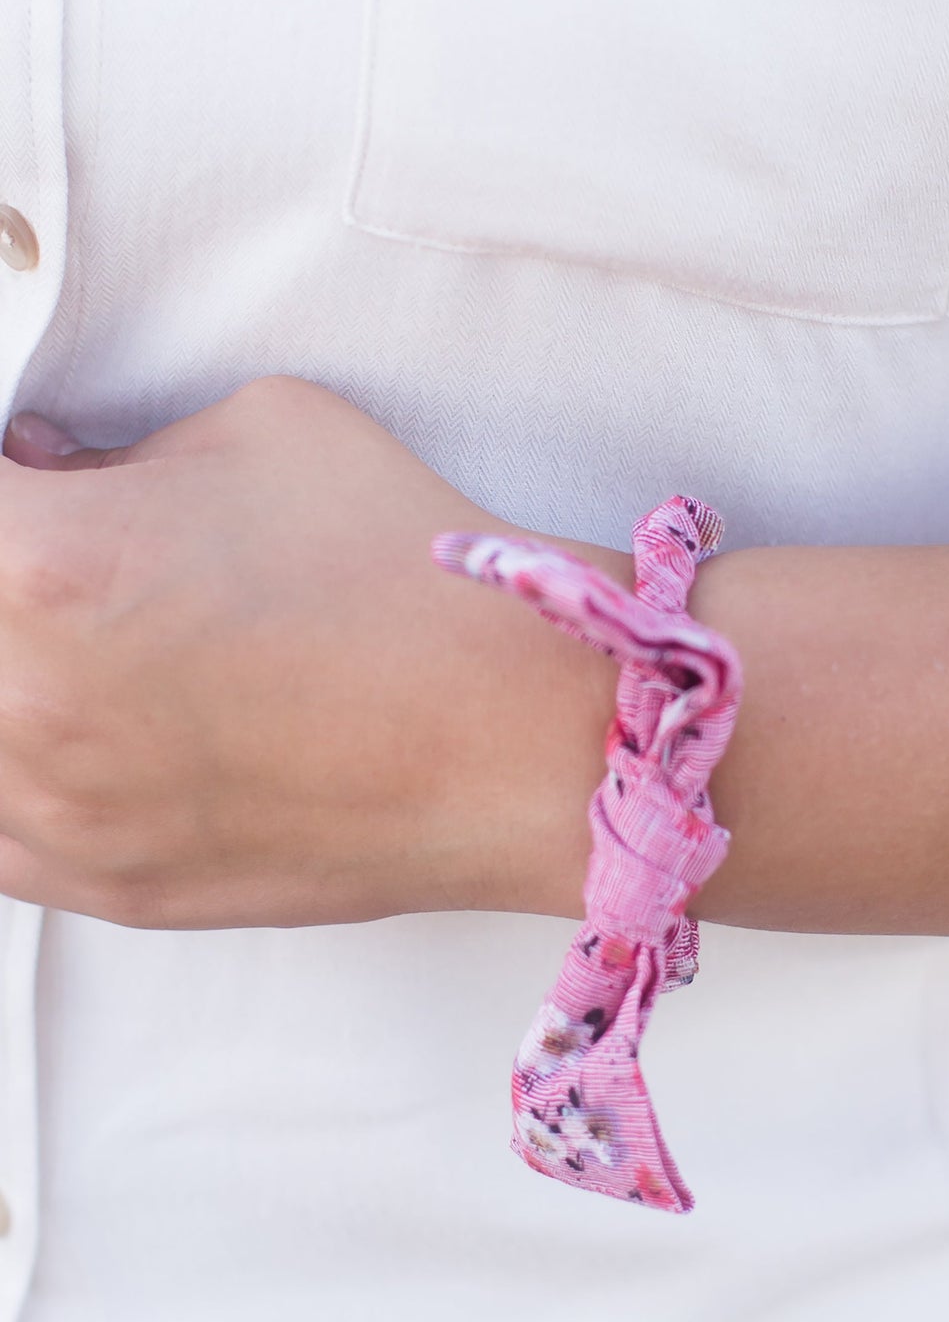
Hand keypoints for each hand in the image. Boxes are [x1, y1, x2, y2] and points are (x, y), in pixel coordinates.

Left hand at [0, 376, 619, 927]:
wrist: (524, 739)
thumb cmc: (416, 585)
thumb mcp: (257, 432)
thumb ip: (118, 451)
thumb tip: (54, 469)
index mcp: (41, 561)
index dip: (7, 483)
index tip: (33, 479)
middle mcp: (25, 702)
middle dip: (12, 576)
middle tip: (64, 561)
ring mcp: (62, 815)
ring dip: (17, 682)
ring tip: (78, 649)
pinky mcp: (112, 888)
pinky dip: (16, 776)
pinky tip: (61, 737)